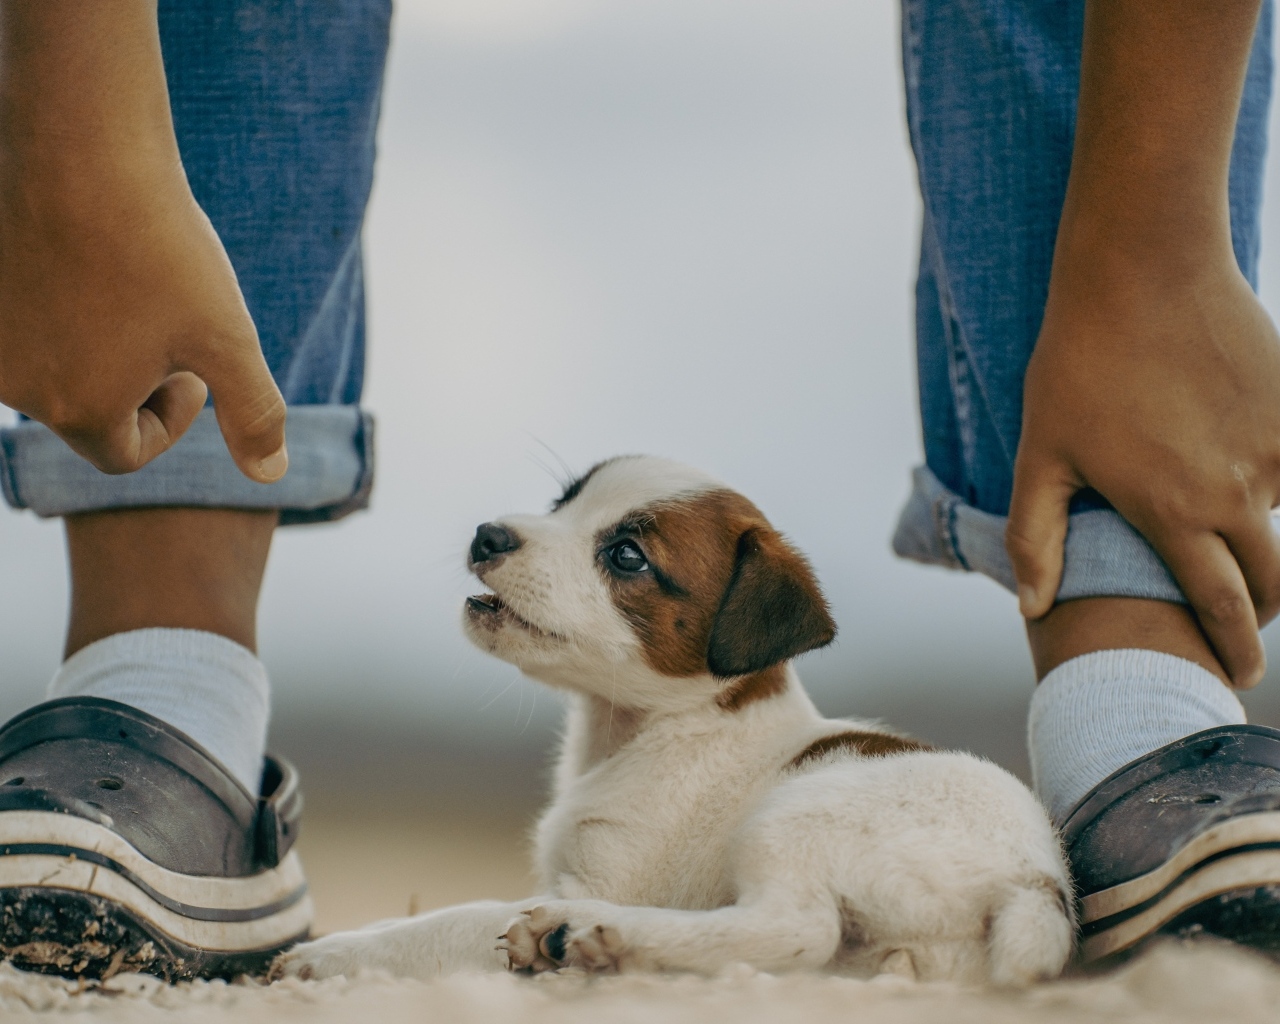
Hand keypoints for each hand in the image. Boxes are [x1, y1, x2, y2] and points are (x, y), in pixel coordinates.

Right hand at [0, 0, 285, 481]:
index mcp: (79, 410)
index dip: (172, 418)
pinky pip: (24, 325)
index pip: (126, 452)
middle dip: (133, 383)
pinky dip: (59, 309)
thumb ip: (253, 414)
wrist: (84, 148)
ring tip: (130, 290)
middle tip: (167, 326)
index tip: (195, 368)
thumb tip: (272, 475)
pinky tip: (90, 262)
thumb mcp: (227, 337)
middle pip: (86, 412)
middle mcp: (17, 386)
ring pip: (54, 367)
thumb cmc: (162, 248)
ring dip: (97, 347)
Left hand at [1008, 246, 1279, 687]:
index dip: (1232, 649)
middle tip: (1237, 624)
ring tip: (1216, 524)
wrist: (1144, 269)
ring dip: (1257, 536)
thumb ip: (1038, 537)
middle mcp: (1241, 490)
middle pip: (1272, 582)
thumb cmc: (1080, 364)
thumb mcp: (1042, 454)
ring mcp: (1279, 447)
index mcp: (1176, 512)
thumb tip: (1032, 607)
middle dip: (1256, 613)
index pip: (1221, 607)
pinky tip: (1222, 451)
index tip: (1235, 678)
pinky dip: (1268, 476)